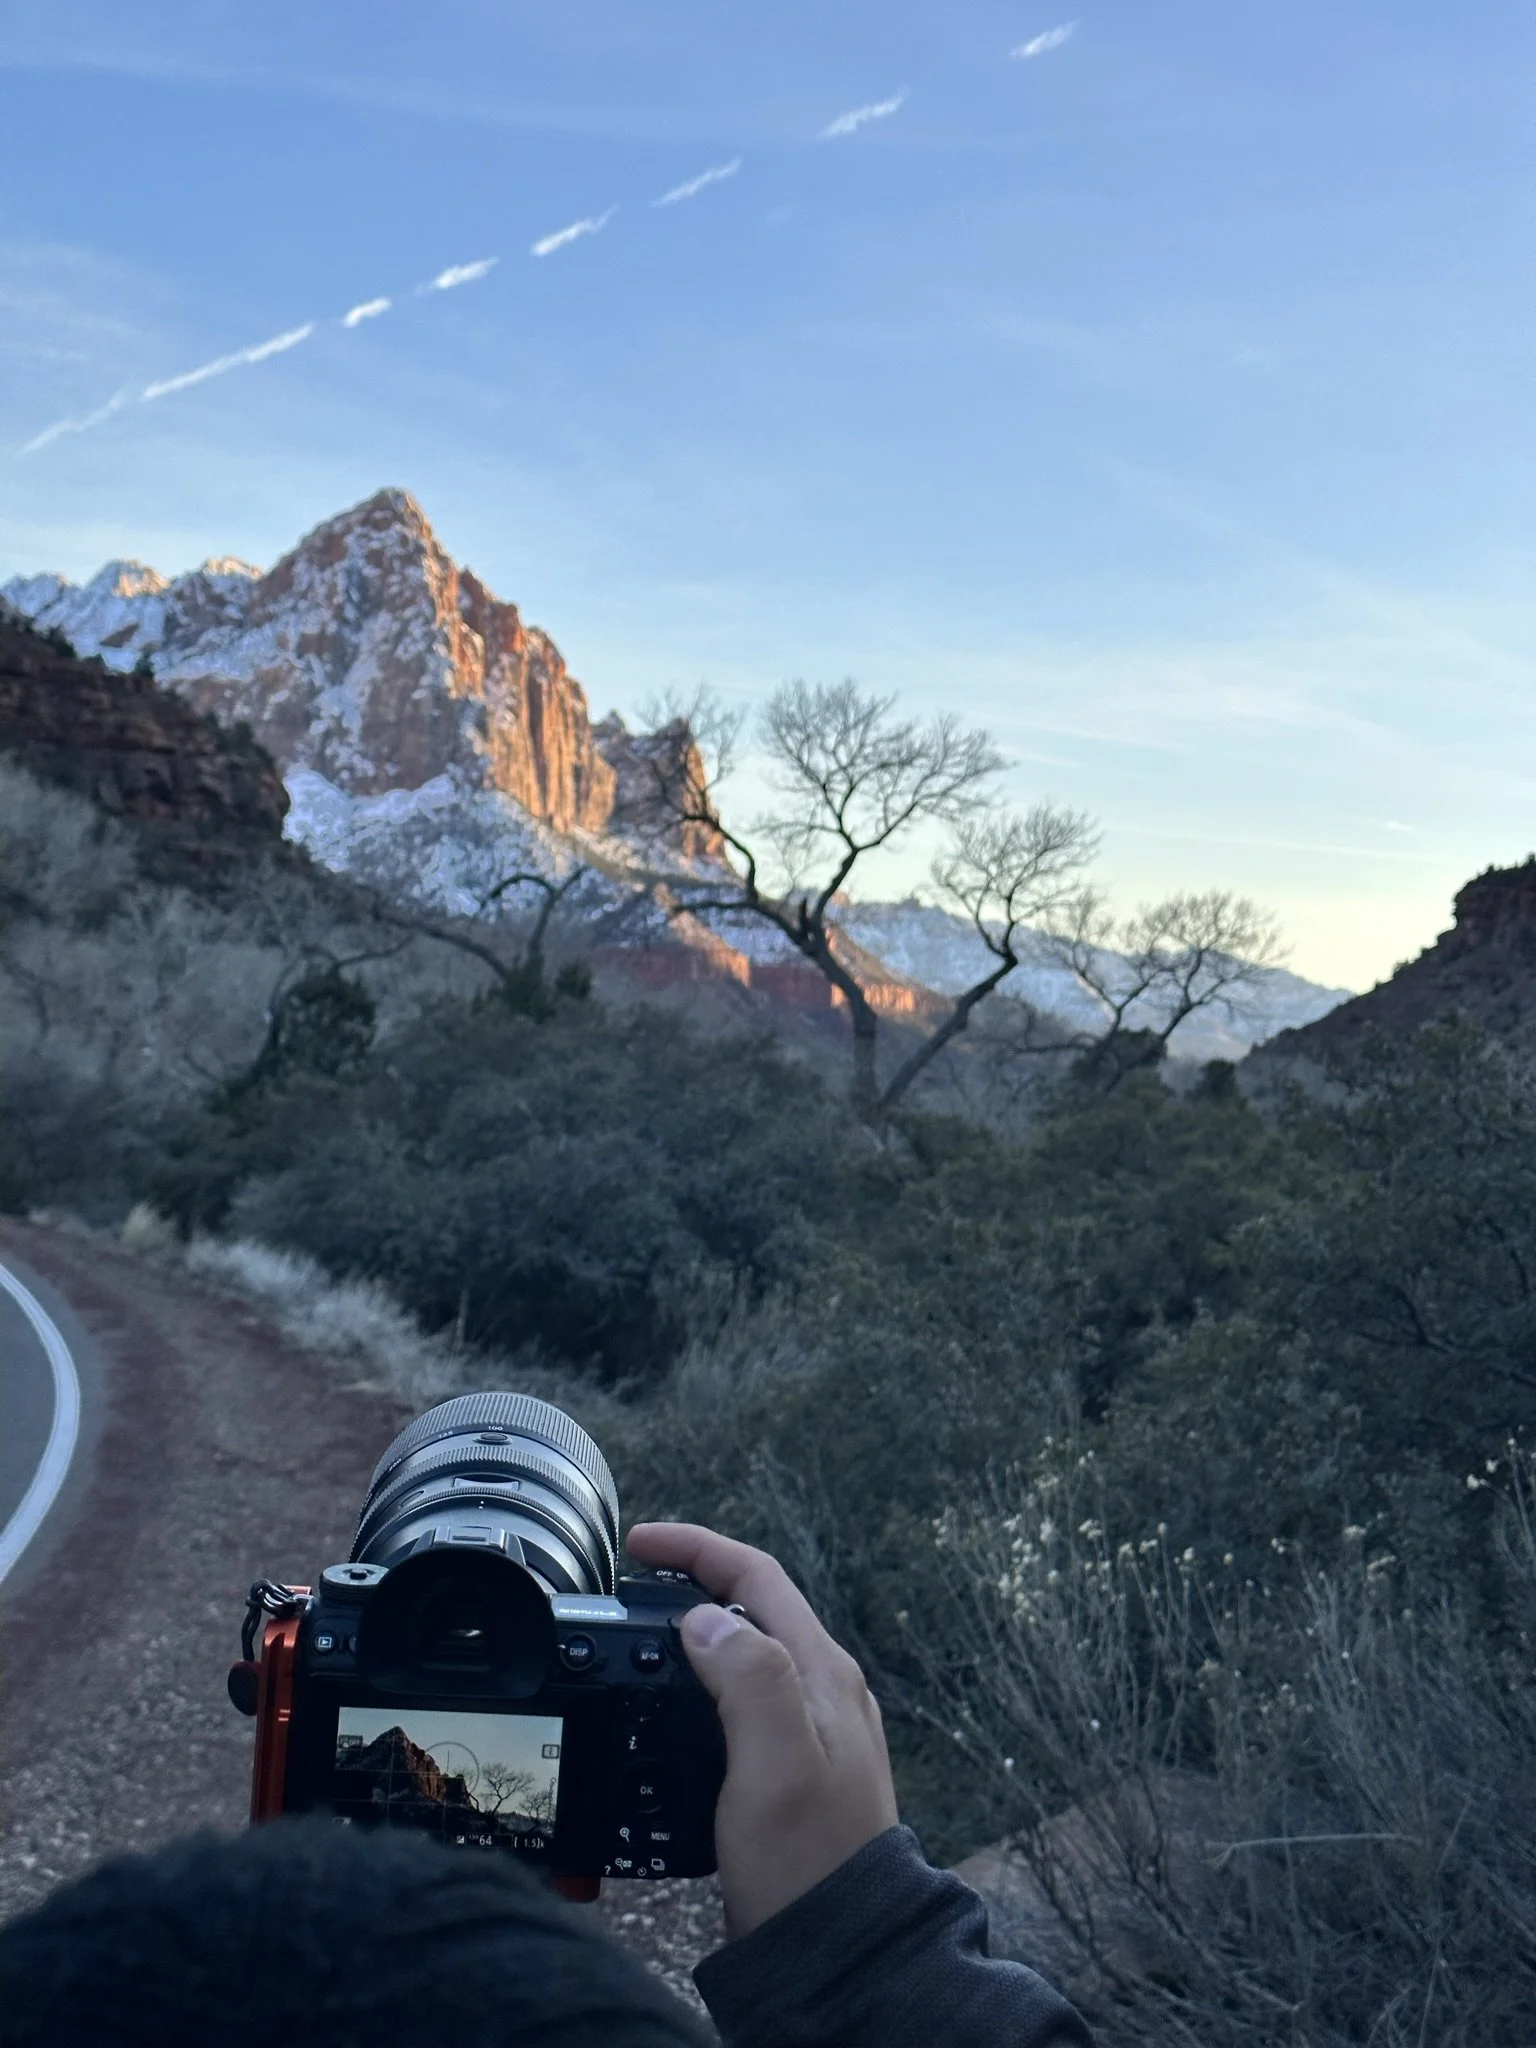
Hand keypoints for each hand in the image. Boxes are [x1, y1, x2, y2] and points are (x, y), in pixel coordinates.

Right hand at [625, 1521, 898, 1939]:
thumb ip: (750, 1681)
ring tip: (639, 1638)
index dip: (696, 1549)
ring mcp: (809, 1731)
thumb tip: (703, 1619)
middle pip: (750, 1606)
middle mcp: (821, 1692)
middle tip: (629, 1587)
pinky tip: (667, 1711)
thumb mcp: (776, 1765)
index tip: (637, 1544)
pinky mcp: (790, 1771)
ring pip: (744, 1654)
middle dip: (690, 1582)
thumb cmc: (809, 1866)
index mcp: (821, 1674)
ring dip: (692, 1633)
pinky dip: (697, 1687)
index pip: (756, 1576)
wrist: (838, 1954)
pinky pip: (739, 1703)